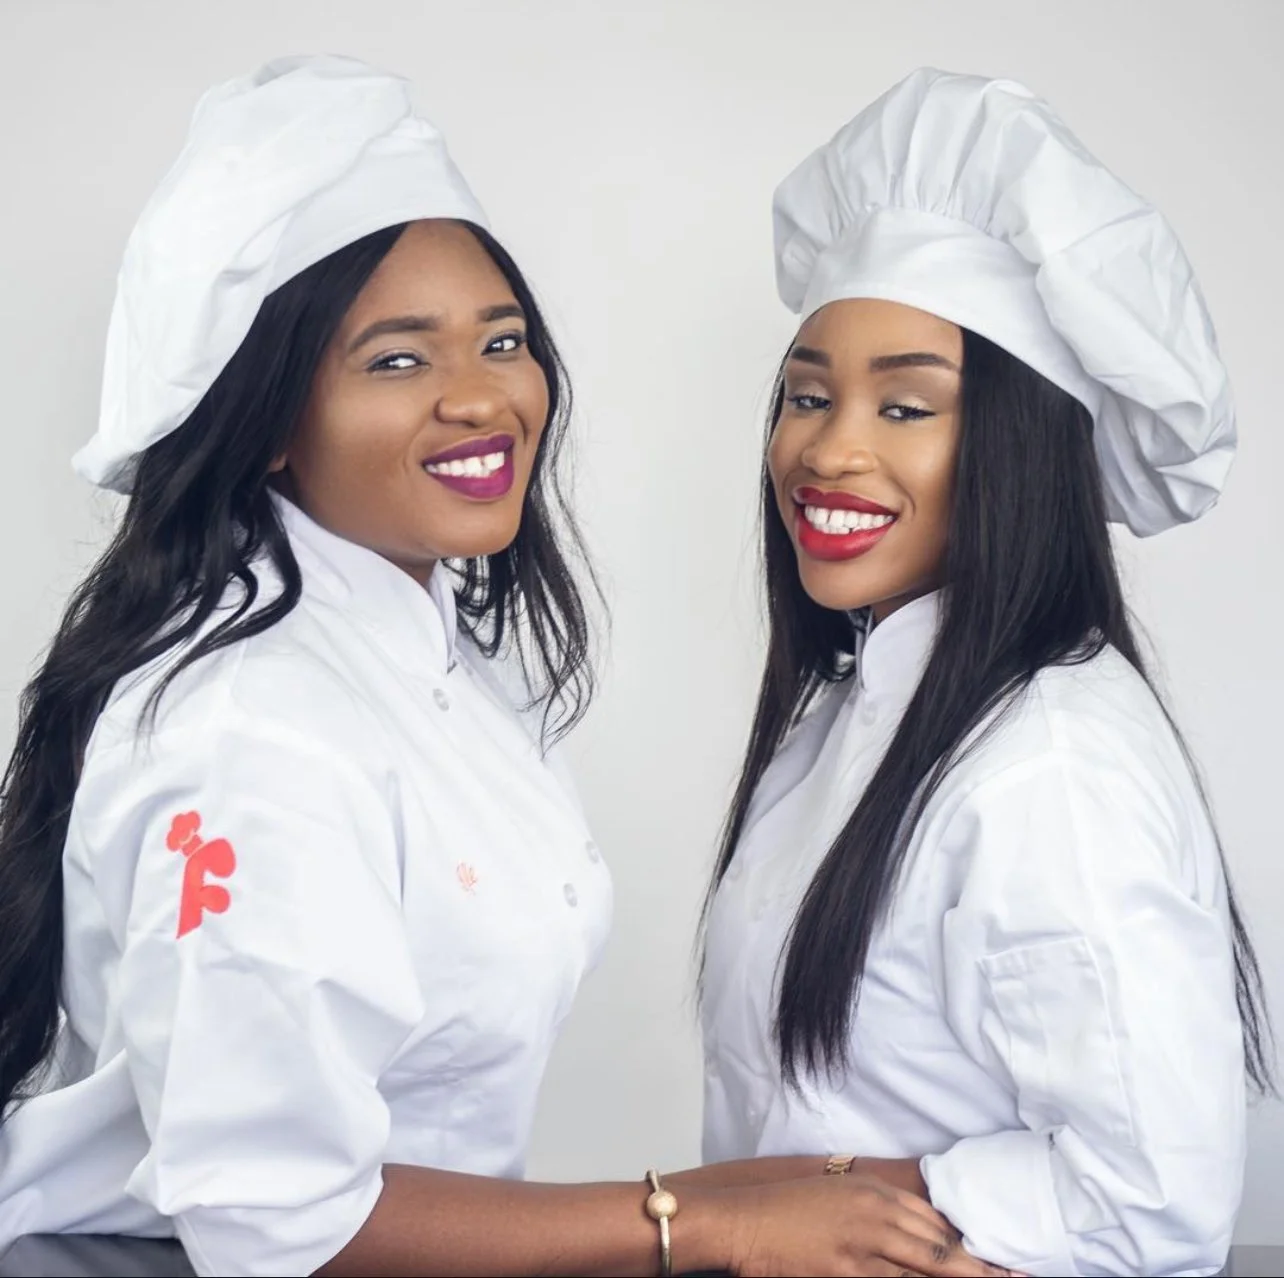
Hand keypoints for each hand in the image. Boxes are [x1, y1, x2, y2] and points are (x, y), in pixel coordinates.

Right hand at [719, 1172, 1017, 1276]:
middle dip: (983, 1274)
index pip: (938, 1225)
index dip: (973, 1250)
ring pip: (924, 1276)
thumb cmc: (790, 1208)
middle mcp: (876, 1219)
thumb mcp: (841, 1195)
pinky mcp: (843, 1276)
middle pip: (941, 1254)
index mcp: (877, 1195)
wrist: (745, 1220)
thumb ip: (882, 1210)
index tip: (1003, 1266)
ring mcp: (861, 1251)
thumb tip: (924, 1234)